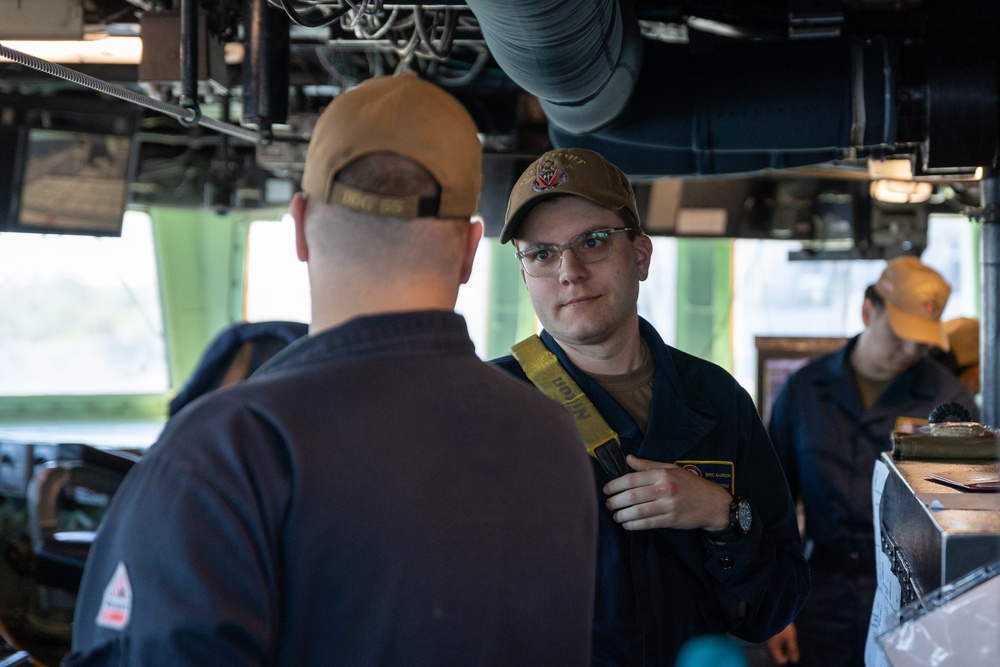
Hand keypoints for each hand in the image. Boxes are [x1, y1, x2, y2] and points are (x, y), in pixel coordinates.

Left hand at [602, 454, 732, 530]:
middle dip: (616, 501)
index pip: (632, 479)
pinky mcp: (672, 520)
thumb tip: (628, 458)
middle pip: (632, 496)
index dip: (615, 485)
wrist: (713, 504)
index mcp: (663, 474)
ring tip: (615, 516)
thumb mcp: (672, 469)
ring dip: (622, 515)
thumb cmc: (691, 484)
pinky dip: (634, 525)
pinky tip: (627, 524)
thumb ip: (648, 465)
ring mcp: (668, 506)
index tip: (606, 489)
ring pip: (638, 511)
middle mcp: (665, 489)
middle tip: (608, 504)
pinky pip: (648, 524)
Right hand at [765, 623, 798, 664]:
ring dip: (781, 644)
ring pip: (774, 647)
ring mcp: (765, 639)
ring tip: (785, 634)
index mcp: (772, 649)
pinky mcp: (765, 633)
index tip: (790, 649)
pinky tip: (780, 630)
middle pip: (777, 654)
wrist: (769, 609)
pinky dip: (777, 639)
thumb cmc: (780, 625)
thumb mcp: (790, 637)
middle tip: (789, 640)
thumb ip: (792, 649)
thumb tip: (795, 660)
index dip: (787, 657)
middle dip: (784, 650)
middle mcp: (767, 646)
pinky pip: (771, 641)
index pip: (780, 661)